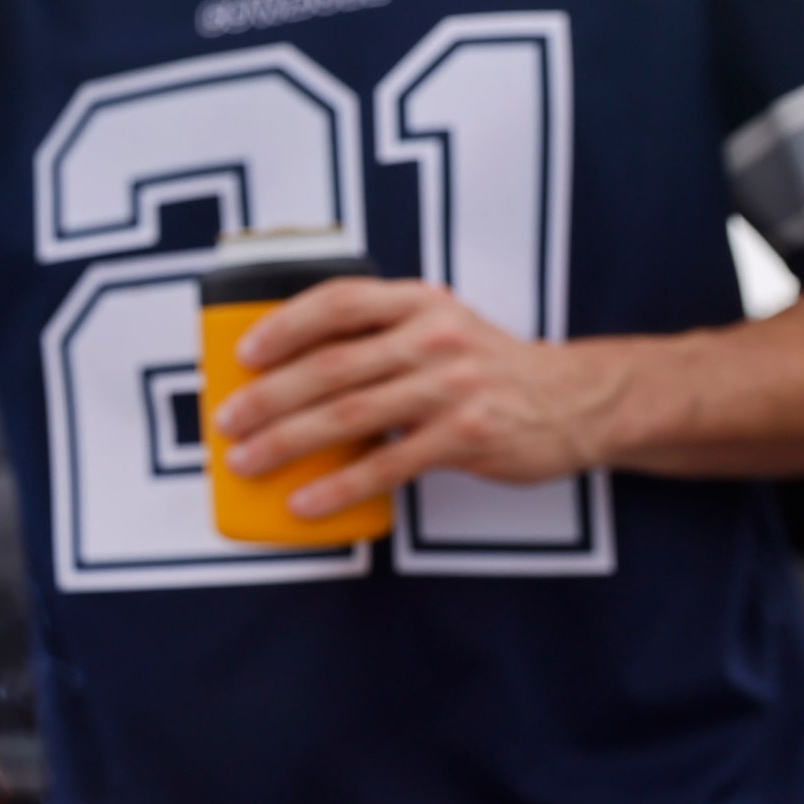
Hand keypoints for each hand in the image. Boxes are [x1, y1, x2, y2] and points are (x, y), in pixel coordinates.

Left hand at [212, 278, 619, 519]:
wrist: (577, 401)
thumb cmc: (490, 369)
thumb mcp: (442, 329)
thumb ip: (382, 337)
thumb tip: (292, 370)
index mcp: (420, 302)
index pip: (340, 301)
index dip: (285, 325)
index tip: (243, 354)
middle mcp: (435, 337)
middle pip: (332, 365)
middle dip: (269, 397)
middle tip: (226, 422)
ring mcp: (452, 387)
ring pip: (350, 414)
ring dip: (288, 441)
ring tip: (247, 461)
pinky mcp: (466, 436)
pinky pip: (387, 465)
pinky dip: (338, 486)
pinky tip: (304, 502)